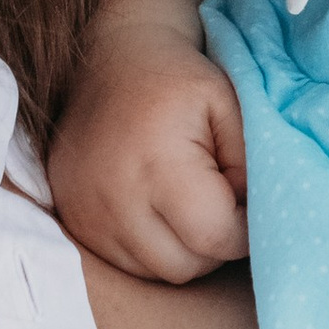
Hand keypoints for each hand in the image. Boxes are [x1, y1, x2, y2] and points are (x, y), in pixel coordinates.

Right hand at [46, 19, 248, 280]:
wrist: (109, 58)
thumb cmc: (181, 81)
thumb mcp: (231, 107)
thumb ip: (252, 167)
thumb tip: (256, 219)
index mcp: (158, 163)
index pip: (214, 237)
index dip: (244, 231)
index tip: (249, 205)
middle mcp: (113, 196)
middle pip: (184, 265)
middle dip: (214, 245)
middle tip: (222, 205)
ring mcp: (85, 212)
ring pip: (154, 270)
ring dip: (181, 250)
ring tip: (190, 206)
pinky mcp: (71, 217)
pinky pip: (125, 262)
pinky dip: (149, 247)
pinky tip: (158, 209)